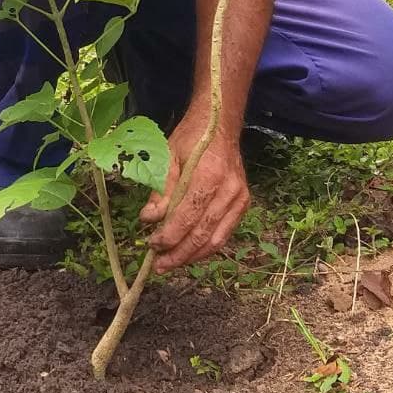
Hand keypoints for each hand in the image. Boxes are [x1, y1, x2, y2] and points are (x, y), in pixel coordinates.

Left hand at [139, 118, 249, 272]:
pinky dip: (207, 248)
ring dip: (192, 256)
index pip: (188, 216)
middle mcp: (229, 190)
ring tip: (171, 264)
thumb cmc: (190, 139)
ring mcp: (239, 198)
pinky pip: (224, 234)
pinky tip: (190, 253)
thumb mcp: (168, 157)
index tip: (151, 245)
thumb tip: (149, 219)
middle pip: (202, 234)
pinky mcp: (243, 204)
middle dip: (179, 254)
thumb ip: (160, 190)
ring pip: (216, 240)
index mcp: (209, 175)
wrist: (219, 126)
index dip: (169, 236)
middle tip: (159, 266)